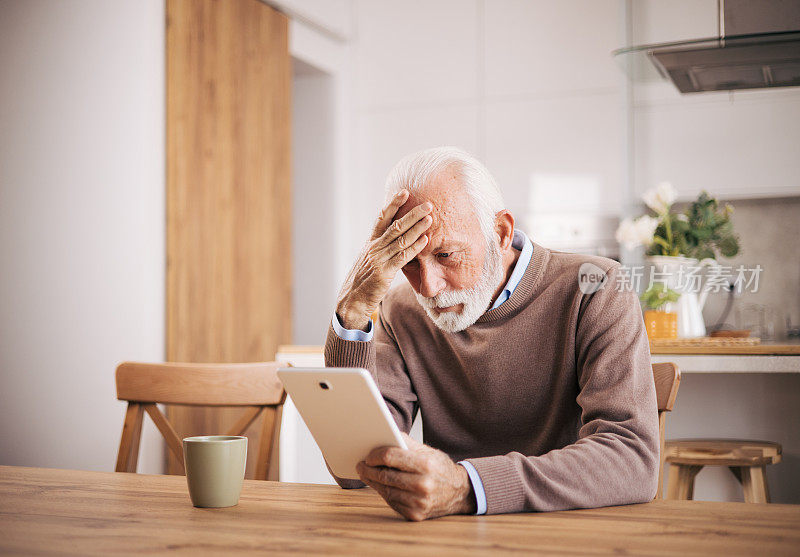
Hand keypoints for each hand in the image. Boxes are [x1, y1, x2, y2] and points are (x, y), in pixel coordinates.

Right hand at [336, 190, 432, 329]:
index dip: (393, 204)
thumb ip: (382, 248)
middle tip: (428, 204)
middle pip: (395, 225)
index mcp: (370, 242)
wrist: (352, 300)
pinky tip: (425, 241)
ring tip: (430, 218)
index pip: (382, 218)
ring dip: (417, 228)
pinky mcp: (384, 273)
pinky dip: (414, 248)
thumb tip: (397, 238)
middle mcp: (374, 247)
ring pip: (400, 239)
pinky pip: (402, 257)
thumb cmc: (363, 280)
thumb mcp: (370, 260)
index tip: (404, 192)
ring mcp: (378, 259)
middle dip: (412, 213)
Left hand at [356, 433, 475, 520]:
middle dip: (369, 470)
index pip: (391, 457)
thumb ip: (406, 443)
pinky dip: (384, 493)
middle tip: (361, 465)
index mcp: (426, 465)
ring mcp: (419, 503)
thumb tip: (384, 434)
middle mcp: (423, 485)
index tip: (367, 455)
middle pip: (385, 476)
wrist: (460, 492)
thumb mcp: (428, 451)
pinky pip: (393, 502)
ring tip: (366, 475)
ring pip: (386, 491)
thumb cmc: (440, 468)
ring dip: (373, 482)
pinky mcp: (416, 515)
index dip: (375, 456)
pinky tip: (379, 486)